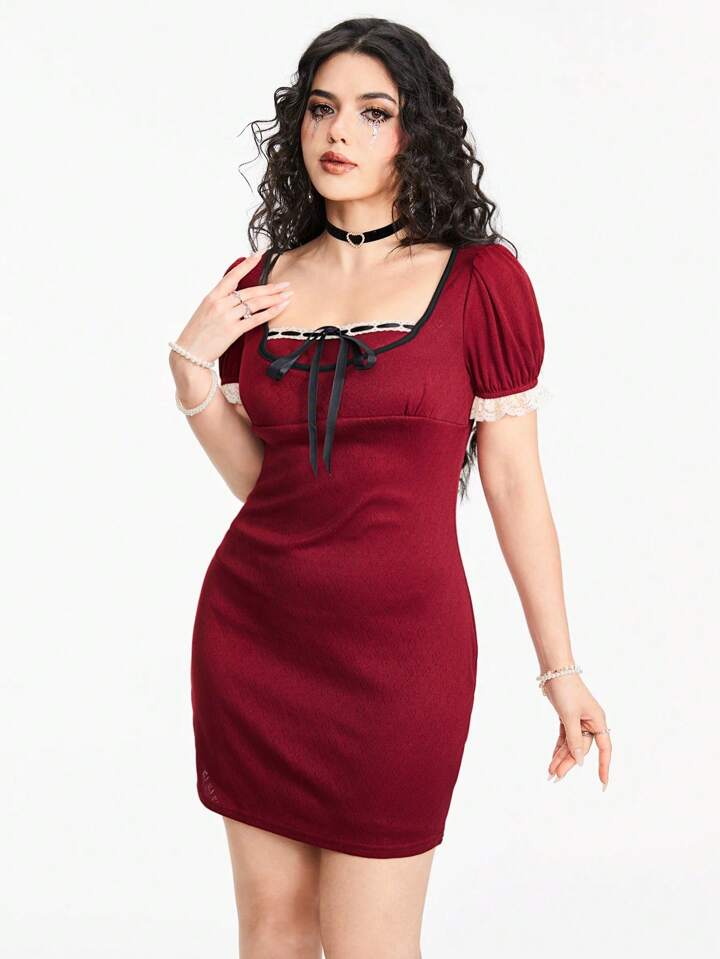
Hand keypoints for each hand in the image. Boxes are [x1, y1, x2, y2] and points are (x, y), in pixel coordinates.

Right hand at [169, 250, 293, 375]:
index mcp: (212, 296)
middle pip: (251, 292)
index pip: (233, 276)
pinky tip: (281, 307)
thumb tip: (239, 295)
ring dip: (275, 299)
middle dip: (271, 287)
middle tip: (286, 284)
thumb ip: (221, 301)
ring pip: (256, 303)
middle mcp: (220, 303)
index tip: (260, 255)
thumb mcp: (206, 310)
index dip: (247, 265)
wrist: (190, 354)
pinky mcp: (233, 331)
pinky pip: (256, 319)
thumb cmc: (198, 333)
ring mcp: (227, 317)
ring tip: (288, 295)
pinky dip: (270, 312)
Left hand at [543, 673, 610, 789]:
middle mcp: (590, 722)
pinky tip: (552, 759)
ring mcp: (578, 720)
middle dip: (568, 763)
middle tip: (555, 777)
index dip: (604, 767)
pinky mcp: (567, 717)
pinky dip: (558, 748)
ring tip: (550, 772)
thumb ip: (574, 739)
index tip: (603, 784)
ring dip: (560, 757)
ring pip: (571, 744)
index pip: (604, 749)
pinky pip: (564, 737)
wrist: (554, 670)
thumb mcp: (569, 716)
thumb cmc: (566, 689)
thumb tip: (580, 761)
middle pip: (581, 749)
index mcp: (598, 721)